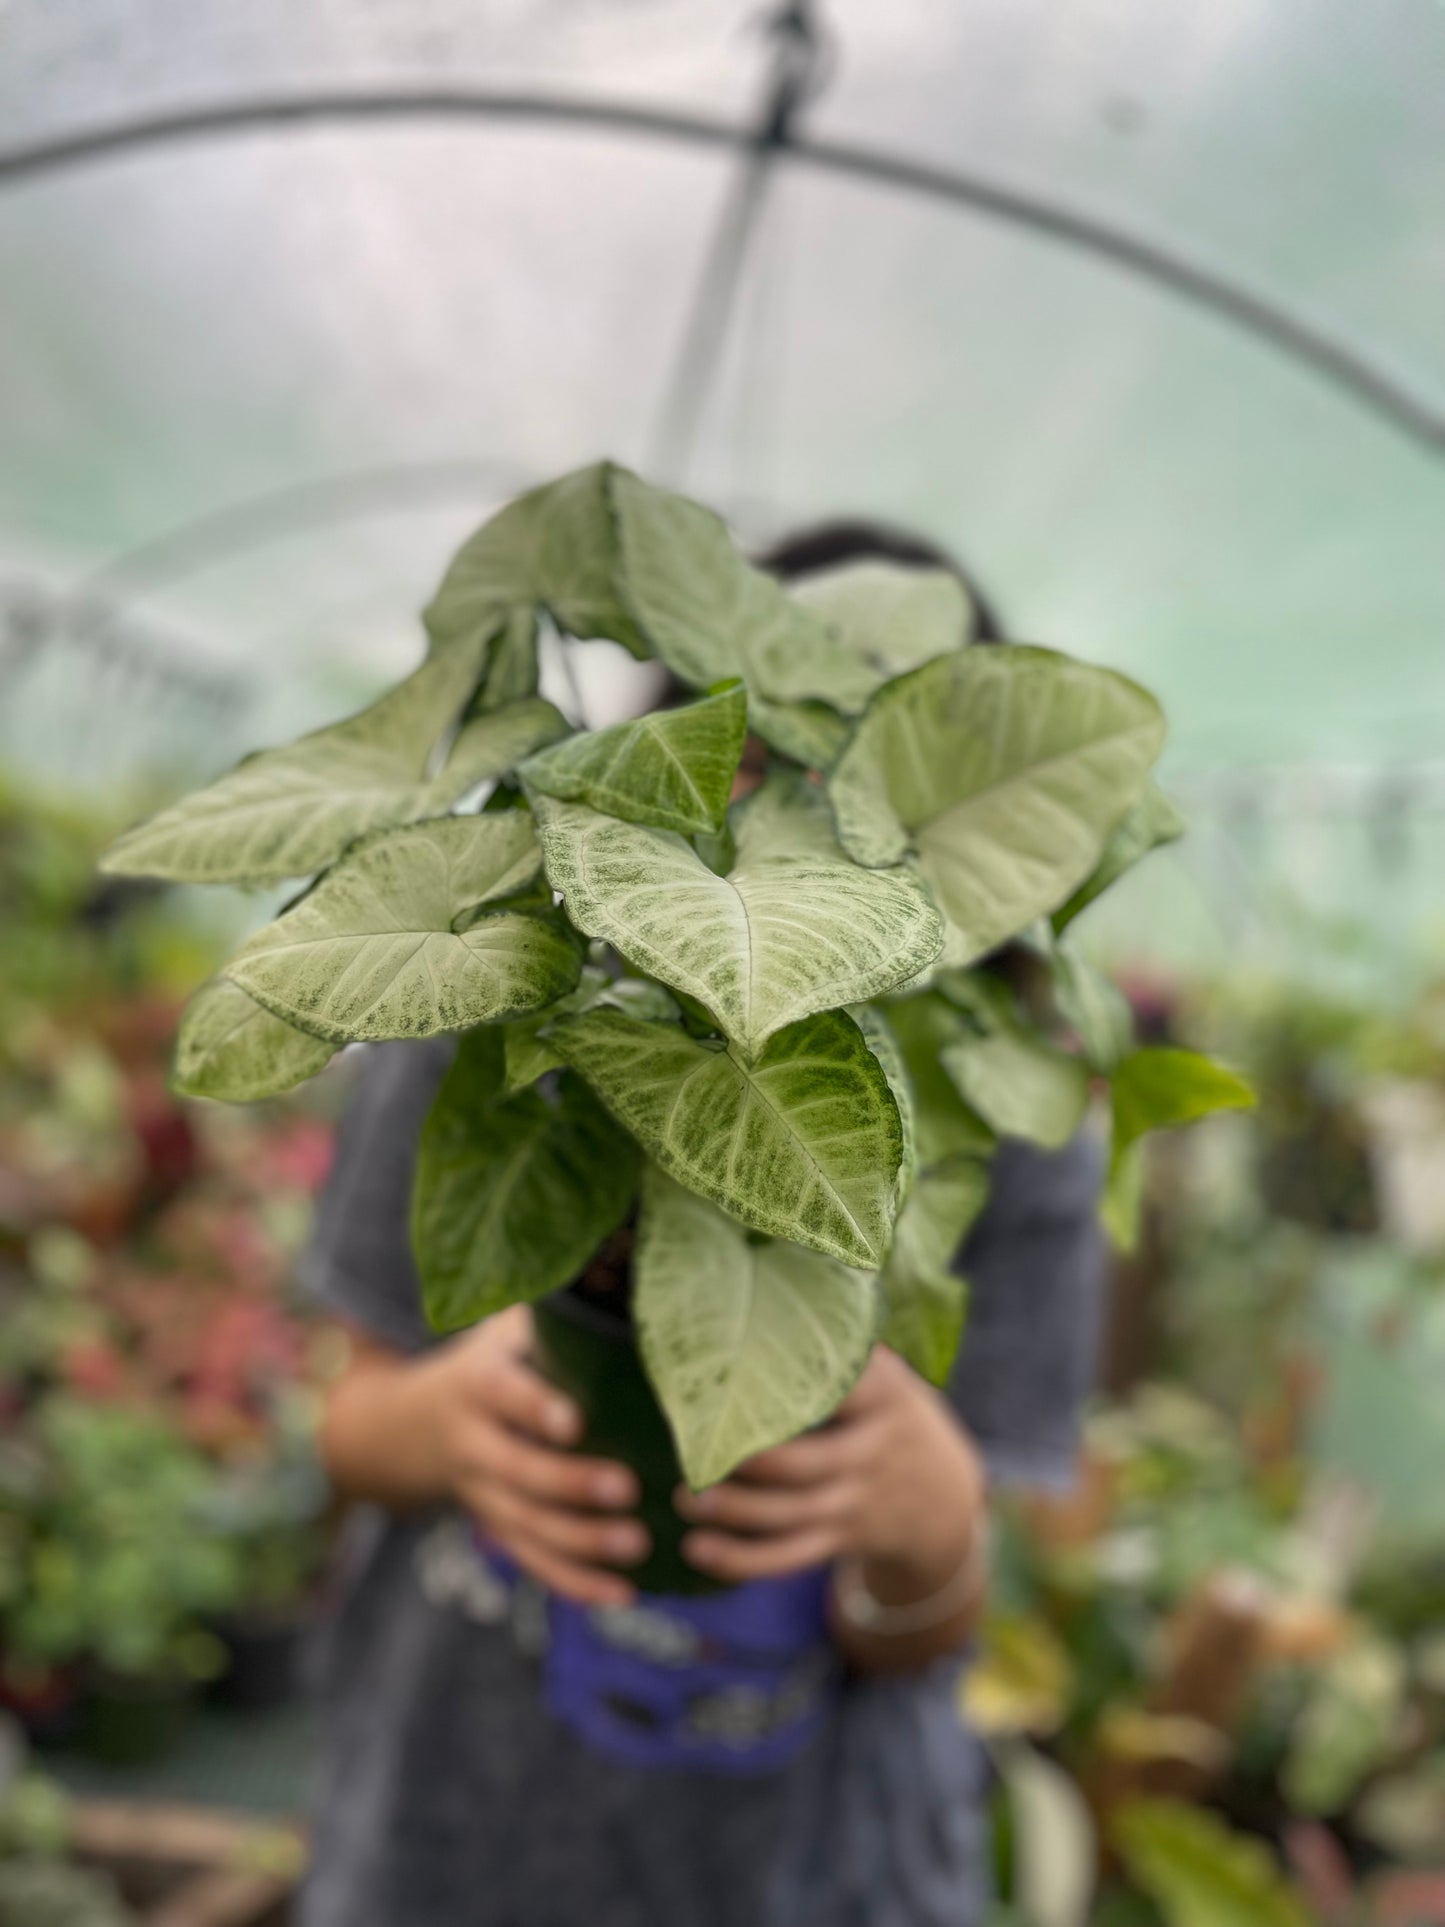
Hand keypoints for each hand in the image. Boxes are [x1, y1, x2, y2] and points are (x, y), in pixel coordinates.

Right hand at [428, 1305, 647, 1608]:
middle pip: (517, 1470)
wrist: (410, 1427)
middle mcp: (473, 1441)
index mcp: (478, 1383)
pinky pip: (532, 1561)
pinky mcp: (496, 1529)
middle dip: (570, 1484)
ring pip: (526, 1525)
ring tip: (637, 1547)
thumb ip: (558, 1311)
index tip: (574, 1421)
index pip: (503, 1395)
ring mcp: (481, 1493)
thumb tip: (625, 1261)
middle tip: (627, 1489)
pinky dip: (574, 1583)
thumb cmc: (491, 1362)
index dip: (534, 1408)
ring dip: (580, 1543)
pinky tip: (622, 1596)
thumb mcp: (507, 1328)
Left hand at [675, 1346, 984, 1591]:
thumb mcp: (889, 1377)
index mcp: (884, 1398)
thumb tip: (776, 1284)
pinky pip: (790, 1556)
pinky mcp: (841, 1540)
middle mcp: (873, 1452)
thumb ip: (845, 1348)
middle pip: (808, 1464)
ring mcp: (858, 1502)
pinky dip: (743, 1560)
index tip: (738, 1368)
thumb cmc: (892, 1416)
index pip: (842, 1388)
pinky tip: (700, 1551)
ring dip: (734, 1512)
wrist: (945, 1500)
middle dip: (750, 1463)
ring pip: (791, 1515)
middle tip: (695, 1449)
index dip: (795, 1382)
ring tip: (686, 1499)